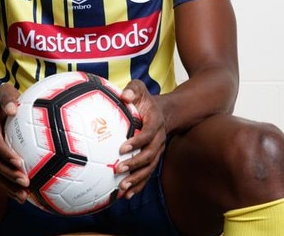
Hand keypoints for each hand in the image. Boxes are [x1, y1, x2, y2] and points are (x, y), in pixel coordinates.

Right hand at [0, 83, 29, 202]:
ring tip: (23, 196)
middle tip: (25, 181)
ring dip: (8, 185)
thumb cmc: (0, 98)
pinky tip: (22, 197)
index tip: (19, 162)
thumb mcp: (3, 91)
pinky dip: (9, 186)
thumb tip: (13, 109)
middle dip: (8, 174)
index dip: (6, 153)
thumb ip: (7, 97)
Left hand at [115, 80, 166, 198]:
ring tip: (122, 188)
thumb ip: (132, 89)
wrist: (165, 111)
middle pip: (150, 155)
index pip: (148, 134)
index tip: (122, 147)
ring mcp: (158, 150)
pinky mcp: (154, 158)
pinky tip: (126, 195)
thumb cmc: (146, 100)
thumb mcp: (140, 89)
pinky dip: (139, 185)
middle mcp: (159, 139)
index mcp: (155, 122)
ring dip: (137, 179)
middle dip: (135, 164)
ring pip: (150, 168)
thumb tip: (123, 95)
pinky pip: (147, 174)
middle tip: (118, 169)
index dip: (137, 141)